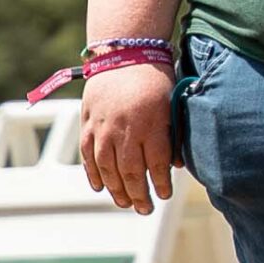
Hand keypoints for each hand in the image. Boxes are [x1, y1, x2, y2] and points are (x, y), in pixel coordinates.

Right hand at [80, 61, 174, 214]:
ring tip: (124, 203)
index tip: (164, 195)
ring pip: (107, 168)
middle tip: (145, 209)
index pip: (156, 164)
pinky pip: (87, 155)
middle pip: (130, 171)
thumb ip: (172, 135)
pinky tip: (99, 187)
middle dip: (138, 194)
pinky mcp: (88, 124)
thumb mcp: (171, 104)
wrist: (124, 53)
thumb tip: (175, 165)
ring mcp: (103, 128)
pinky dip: (93, 173)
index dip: (160, 183)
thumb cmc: (155, 78)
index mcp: (150, 124)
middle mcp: (125, 130)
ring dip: (115, 189)